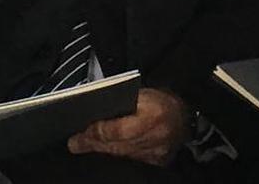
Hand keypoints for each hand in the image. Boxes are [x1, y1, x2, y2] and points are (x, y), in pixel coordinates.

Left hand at [67, 88, 189, 166]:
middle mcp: (155, 137)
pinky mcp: (156, 162)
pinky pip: (130, 160)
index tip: (82, 130)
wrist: (184, 118)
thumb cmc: (162, 102)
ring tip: (81, 145)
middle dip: (93, 143)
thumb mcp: (143, 94)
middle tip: (74, 143)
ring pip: (121, 155)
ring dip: (100, 151)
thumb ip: (122, 102)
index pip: (120, 130)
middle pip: (117, 145)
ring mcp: (155, 153)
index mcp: (153, 116)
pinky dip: (114, 155)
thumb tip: (96, 114)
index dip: (99, 131)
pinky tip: (101, 151)